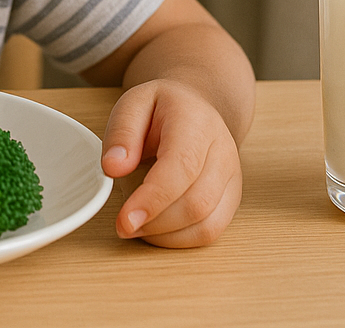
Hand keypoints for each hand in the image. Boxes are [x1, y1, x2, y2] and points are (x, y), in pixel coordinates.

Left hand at [100, 79, 242, 246]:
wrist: (197, 108)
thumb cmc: (162, 108)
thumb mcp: (133, 104)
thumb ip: (122, 133)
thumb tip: (113, 168)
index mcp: (196, 123)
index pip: (181, 167)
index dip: (153, 199)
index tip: (124, 220)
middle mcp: (222, 151)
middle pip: (197, 202)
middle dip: (155, 223)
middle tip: (123, 225)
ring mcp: (232, 177)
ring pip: (207, 224)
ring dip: (167, 236)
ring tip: (136, 226)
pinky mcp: (232, 198)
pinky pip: (212, 231)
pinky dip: (181, 240)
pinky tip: (156, 230)